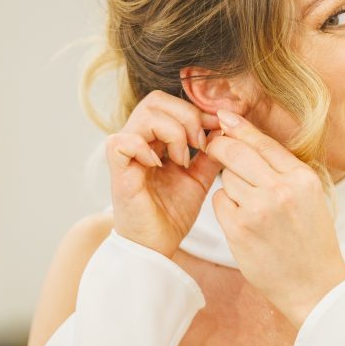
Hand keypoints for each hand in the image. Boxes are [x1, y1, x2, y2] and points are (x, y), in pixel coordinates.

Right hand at [105, 90, 223, 256]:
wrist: (157, 245)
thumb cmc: (172, 214)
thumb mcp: (199, 178)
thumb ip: (210, 154)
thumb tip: (226, 130)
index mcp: (156, 140)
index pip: (172, 104)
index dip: (198, 111)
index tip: (219, 128)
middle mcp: (139, 141)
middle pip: (157, 100)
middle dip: (187, 116)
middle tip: (201, 144)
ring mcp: (127, 153)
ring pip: (145, 114)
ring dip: (173, 132)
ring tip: (183, 160)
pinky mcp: (118, 170)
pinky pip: (122, 141)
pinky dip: (144, 147)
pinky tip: (159, 165)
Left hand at [205, 110, 344, 327]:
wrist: (313, 285)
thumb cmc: (311, 241)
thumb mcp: (310, 197)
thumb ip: (283, 170)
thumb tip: (248, 140)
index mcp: (302, 178)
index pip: (264, 142)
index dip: (240, 128)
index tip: (224, 117)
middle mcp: (282, 190)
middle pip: (237, 153)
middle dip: (220, 146)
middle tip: (211, 145)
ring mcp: (259, 209)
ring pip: (226, 178)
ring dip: (230, 185)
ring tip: (250, 206)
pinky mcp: (239, 229)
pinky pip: (219, 202)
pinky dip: (225, 207)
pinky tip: (242, 222)